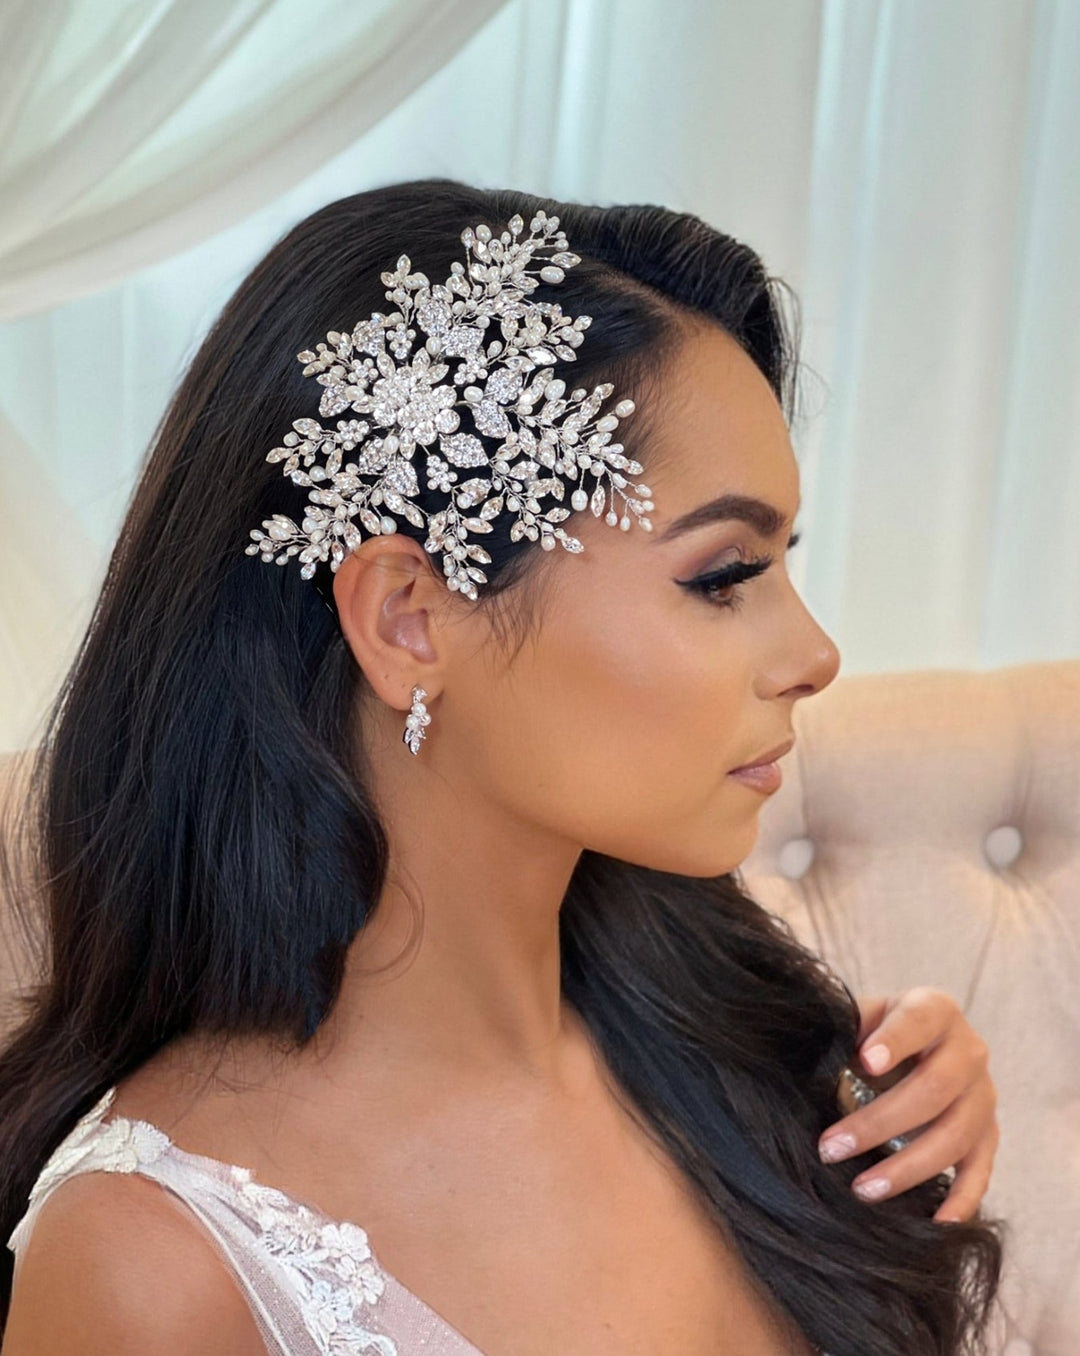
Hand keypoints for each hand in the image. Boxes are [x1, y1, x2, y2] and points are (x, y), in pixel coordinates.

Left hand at [817, 987, 998, 1222]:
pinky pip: (980, 1172)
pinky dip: (961, 1201)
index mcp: (934, 1010)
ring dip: (907, 1168)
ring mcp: (984, 1097)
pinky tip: (935, 1225)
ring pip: (955, 1136)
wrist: (911, 1048)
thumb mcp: (858, 1019)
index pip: (918, 1022)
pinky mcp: (988, 1136)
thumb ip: (843, 1030)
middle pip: (935, 1089)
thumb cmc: (872, 1035)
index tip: (865, 1062)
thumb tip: (805, 1057)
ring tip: (862, 1189)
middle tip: (832, 1148)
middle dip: (880, 1122)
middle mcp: (969, 1051)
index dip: (895, 1041)